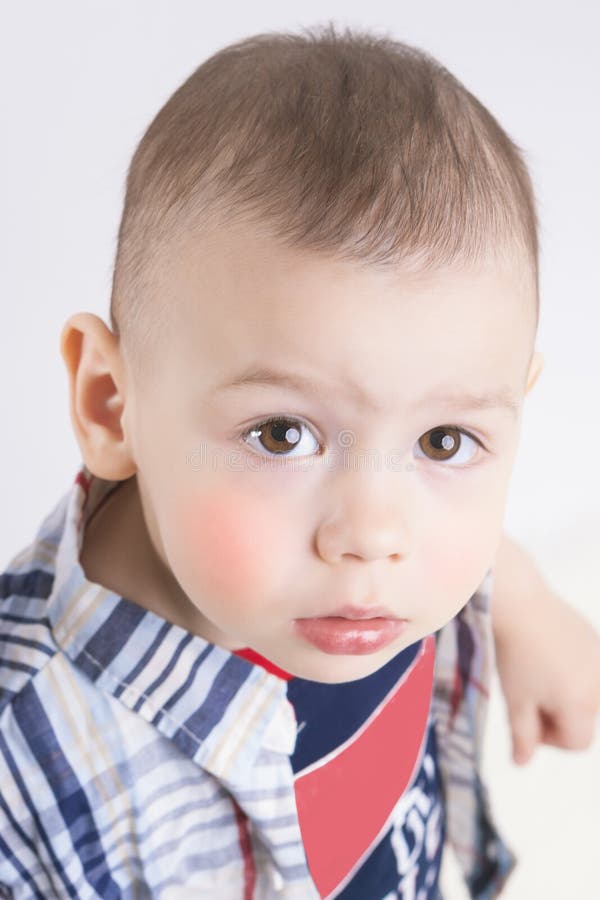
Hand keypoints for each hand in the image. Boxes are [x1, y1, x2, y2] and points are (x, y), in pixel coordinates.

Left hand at [494, 587, 599, 764]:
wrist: (520, 603)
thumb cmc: (515, 654)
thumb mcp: (516, 700)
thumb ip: (523, 737)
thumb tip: (523, 763)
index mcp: (581, 704)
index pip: (577, 743)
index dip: (550, 739)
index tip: (527, 720)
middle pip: (585, 720)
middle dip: (558, 716)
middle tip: (528, 695)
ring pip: (589, 696)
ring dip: (567, 695)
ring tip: (539, 675)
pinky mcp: (597, 641)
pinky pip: (591, 671)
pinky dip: (574, 673)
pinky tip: (549, 657)